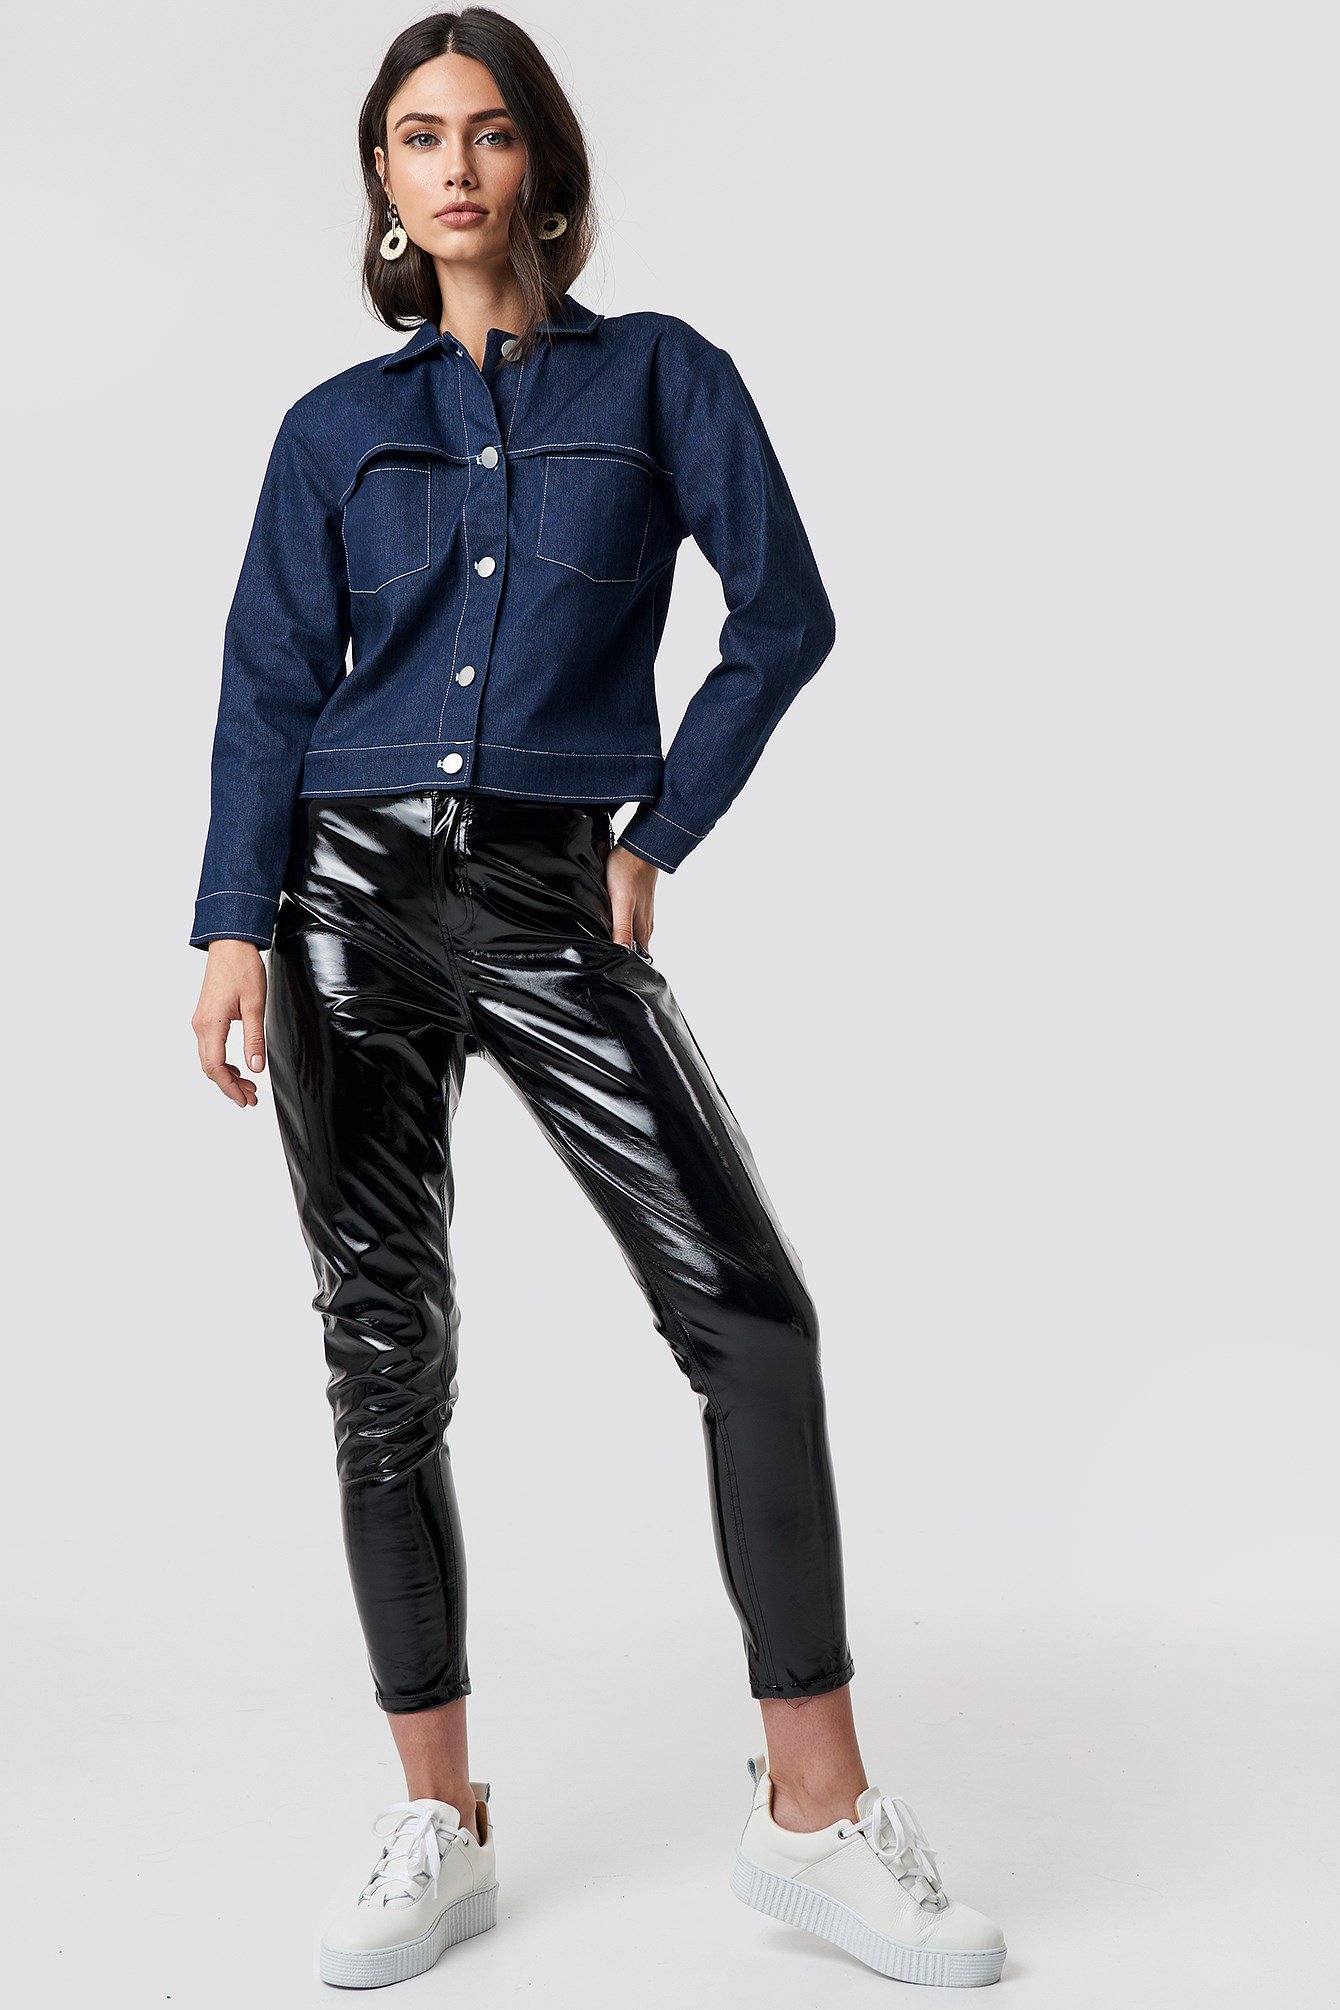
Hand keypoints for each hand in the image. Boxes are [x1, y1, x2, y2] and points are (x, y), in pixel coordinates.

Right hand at [192, 940, 267, 1107]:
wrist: (230, 944)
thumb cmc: (243, 969)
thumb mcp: (255, 1006)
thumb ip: (254, 1039)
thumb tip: (256, 1068)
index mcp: (211, 1024)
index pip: (216, 1068)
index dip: (230, 1088)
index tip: (245, 1100)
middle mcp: (200, 1026)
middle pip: (210, 1068)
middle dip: (230, 1086)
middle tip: (251, 1098)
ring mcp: (200, 1021)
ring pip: (209, 1059)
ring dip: (227, 1076)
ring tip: (249, 1086)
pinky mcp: (205, 1017)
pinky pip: (210, 1048)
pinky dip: (223, 1062)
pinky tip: (240, 1067)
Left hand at [608, 844, 657, 953]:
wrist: (640, 847)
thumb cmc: (629, 872)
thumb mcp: (622, 903)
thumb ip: (622, 928)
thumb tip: (622, 953)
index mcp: (642, 929)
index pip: (637, 957)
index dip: (626, 963)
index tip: (611, 966)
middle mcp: (644, 924)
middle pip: (634, 947)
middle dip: (621, 953)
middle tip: (603, 955)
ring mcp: (642, 913)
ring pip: (632, 933)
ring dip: (621, 938)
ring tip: (605, 939)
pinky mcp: (638, 903)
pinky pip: (630, 920)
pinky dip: (620, 924)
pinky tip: (611, 919)